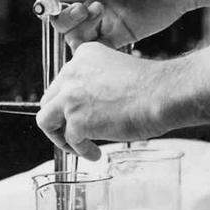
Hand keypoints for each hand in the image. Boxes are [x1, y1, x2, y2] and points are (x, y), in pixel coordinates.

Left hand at [36, 43, 178, 159]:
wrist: (163, 94)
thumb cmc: (151, 87)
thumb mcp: (117, 72)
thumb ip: (97, 83)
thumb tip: (89, 106)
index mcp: (83, 56)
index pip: (63, 81)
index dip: (69, 101)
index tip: (79, 113)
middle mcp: (71, 72)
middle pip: (49, 100)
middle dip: (60, 119)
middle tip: (75, 132)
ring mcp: (71, 97)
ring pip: (47, 120)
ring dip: (60, 137)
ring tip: (78, 146)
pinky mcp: (77, 120)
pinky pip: (70, 141)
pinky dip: (82, 151)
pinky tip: (95, 154)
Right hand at [38, 0, 197, 49]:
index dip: (50, 4)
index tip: (52, 6)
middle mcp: (90, 0)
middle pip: (61, 19)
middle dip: (66, 17)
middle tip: (84, 8)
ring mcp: (104, 19)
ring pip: (75, 36)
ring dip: (80, 29)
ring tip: (100, 13)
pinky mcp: (119, 35)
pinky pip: (97, 49)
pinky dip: (93, 48)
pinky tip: (103, 35)